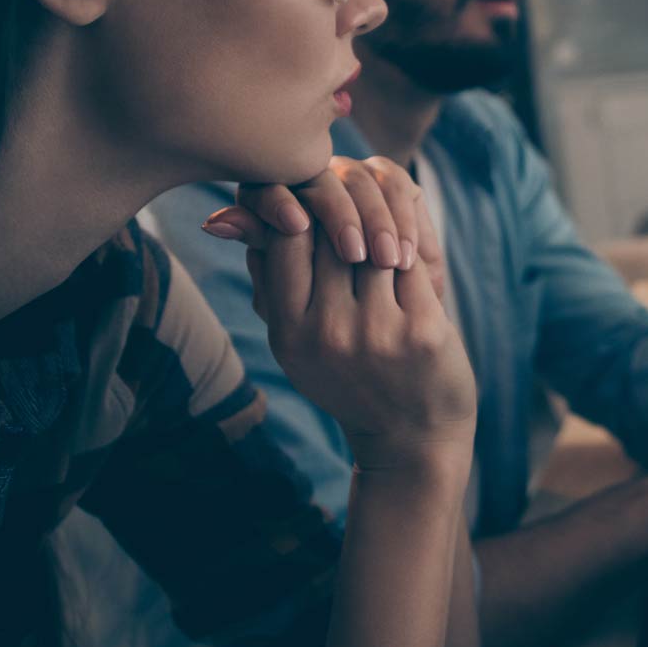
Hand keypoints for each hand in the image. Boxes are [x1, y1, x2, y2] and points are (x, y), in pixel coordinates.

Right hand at [202, 182, 475, 474]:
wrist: (411, 440)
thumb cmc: (349, 378)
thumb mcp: (296, 338)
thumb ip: (268, 277)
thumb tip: (225, 215)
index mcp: (288, 334)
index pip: (287, 236)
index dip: (305, 211)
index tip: (320, 209)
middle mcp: (328, 334)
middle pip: (332, 235)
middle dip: (345, 216)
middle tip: (357, 207)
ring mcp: (377, 332)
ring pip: (373, 242)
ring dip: (380, 230)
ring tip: (382, 232)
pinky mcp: (423, 330)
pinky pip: (413, 262)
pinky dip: (411, 250)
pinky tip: (410, 253)